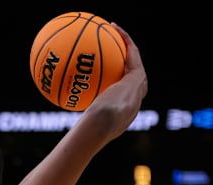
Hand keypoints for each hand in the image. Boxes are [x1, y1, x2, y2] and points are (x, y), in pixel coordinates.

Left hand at [84, 23, 147, 138]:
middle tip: (118, 53)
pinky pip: (131, 52)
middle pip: (134, 77)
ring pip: (136, 61)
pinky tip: (113, 27)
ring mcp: (138, 88)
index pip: (124, 96)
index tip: (111, 78)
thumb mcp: (86, 124)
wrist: (104, 124)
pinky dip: (124, 38)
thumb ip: (85, 122)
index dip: (120, 85)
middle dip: (128, 64)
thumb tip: (73, 126)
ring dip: (128, 45)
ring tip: (117, 33)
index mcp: (126, 112)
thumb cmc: (91, 128)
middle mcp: (136, 99)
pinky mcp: (136, 76)